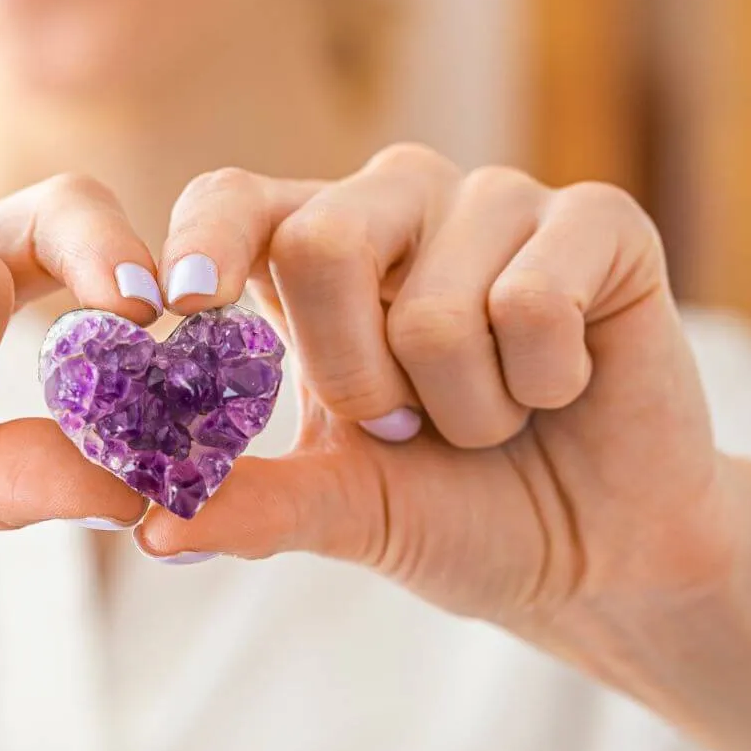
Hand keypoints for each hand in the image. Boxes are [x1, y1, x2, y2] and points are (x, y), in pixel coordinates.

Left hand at [136, 146, 734, 640]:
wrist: (592, 550)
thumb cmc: (453, 508)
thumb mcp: (341, 507)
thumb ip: (252, 503)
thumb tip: (153, 528)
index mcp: (313, 252)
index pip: (231, 200)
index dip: (202, 241)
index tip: (179, 305)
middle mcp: (394, 204)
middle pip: (320, 243)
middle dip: (354, 378)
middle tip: (403, 425)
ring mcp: (494, 202)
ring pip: (434, 306)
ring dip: (464, 408)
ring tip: (495, 414)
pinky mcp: (596, 221)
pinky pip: (533, 302)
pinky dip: (541, 383)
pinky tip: (559, 387)